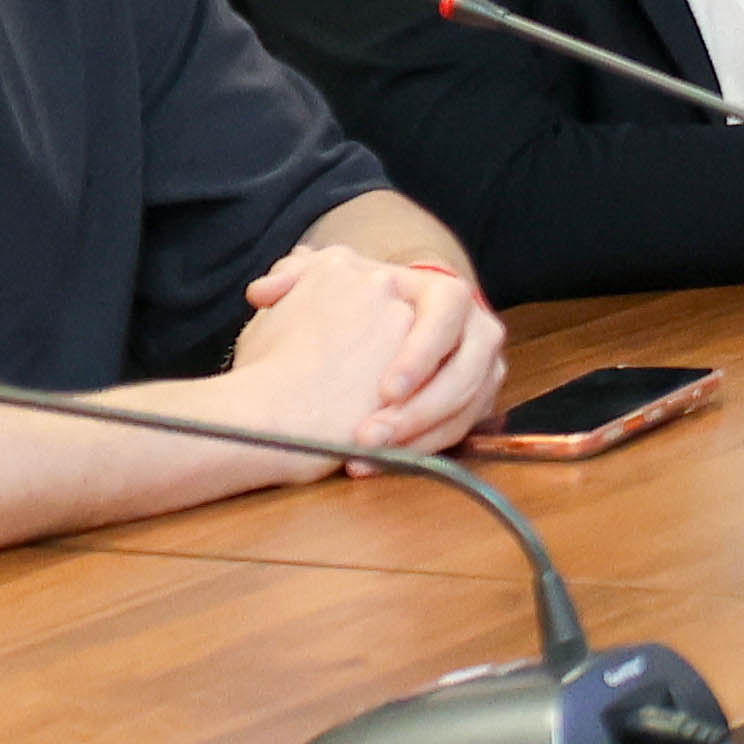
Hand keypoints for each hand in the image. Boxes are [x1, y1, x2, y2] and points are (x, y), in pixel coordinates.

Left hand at [231, 244, 500, 453]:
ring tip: (367, 454)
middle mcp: (474, 326)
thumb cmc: (349, 309)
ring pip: (468, 407)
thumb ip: (294, 280)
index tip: (385, 390)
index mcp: (440, 290)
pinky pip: (460, 432)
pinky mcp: (477, 401)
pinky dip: (420, 450)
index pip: (450, 310)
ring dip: (420, 436)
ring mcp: (481, 366)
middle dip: (424, 406)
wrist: (377, 332)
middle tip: (376, 434)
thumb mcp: (326, 283)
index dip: (423, 352)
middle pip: (470, 368)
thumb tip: (262, 293)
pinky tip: (375, 464)